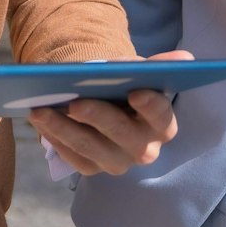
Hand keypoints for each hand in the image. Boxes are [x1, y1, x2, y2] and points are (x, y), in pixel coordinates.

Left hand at [29, 49, 189, 176]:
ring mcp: (118, 162)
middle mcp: (145, 149)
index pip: (161, 117)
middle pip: (124, 137)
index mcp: (162, 123)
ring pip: (92, 150)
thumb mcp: (140, 74)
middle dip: (99, 118)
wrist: (107, 105)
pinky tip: (40, 121)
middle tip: (74, 103)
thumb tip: (185, 57)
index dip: (150, 106)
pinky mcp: (93, 168)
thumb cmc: (126, 86)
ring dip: (64, 130)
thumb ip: (158, 66)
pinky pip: (73, 158)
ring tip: (40, 110)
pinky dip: (56, 139)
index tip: (135, 92)